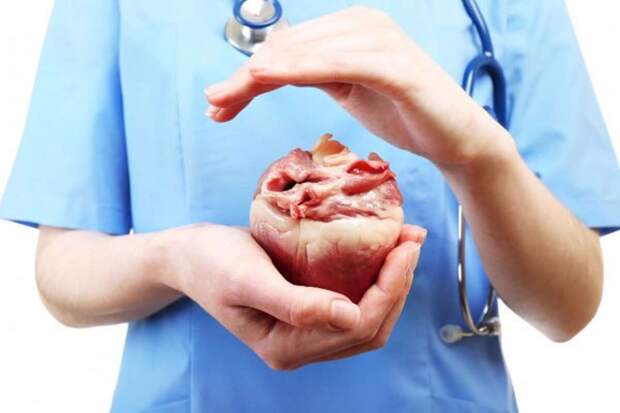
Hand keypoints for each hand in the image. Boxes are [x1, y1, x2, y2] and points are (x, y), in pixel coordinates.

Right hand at [159, 223, 425, 369]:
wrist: (189, 254)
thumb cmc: (212, 262)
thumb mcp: (247, 279)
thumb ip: (294, 304)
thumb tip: (349, 317)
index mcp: (286, 347)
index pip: (357, 326)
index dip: (390, 288)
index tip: (406, 245)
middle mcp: (300, 347)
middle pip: (371, 326)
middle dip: (399, 283)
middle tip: (413, 238)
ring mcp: (305, 332)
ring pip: (367, 317)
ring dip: (392, 281)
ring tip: (406, 241)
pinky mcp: (307, 311)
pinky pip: (353, 302)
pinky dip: (374, 278)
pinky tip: (382, 250)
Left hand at [205, 6, 513, 168]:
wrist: (455, 138)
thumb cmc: (403, 114)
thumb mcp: (349, 89)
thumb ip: (316, 72)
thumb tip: (272, 70)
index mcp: (351, 28)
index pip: (289, 47)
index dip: (249, 75)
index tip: (219, 102)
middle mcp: (363, 24)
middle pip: (289, 48)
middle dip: (244, 80)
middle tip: (212, 105)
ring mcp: (379, 40)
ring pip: (304, 55)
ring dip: (259, 77)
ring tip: (224, 99)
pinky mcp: (393, 63)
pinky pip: (335, 64)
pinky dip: (296, 70)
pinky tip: (264, 78)